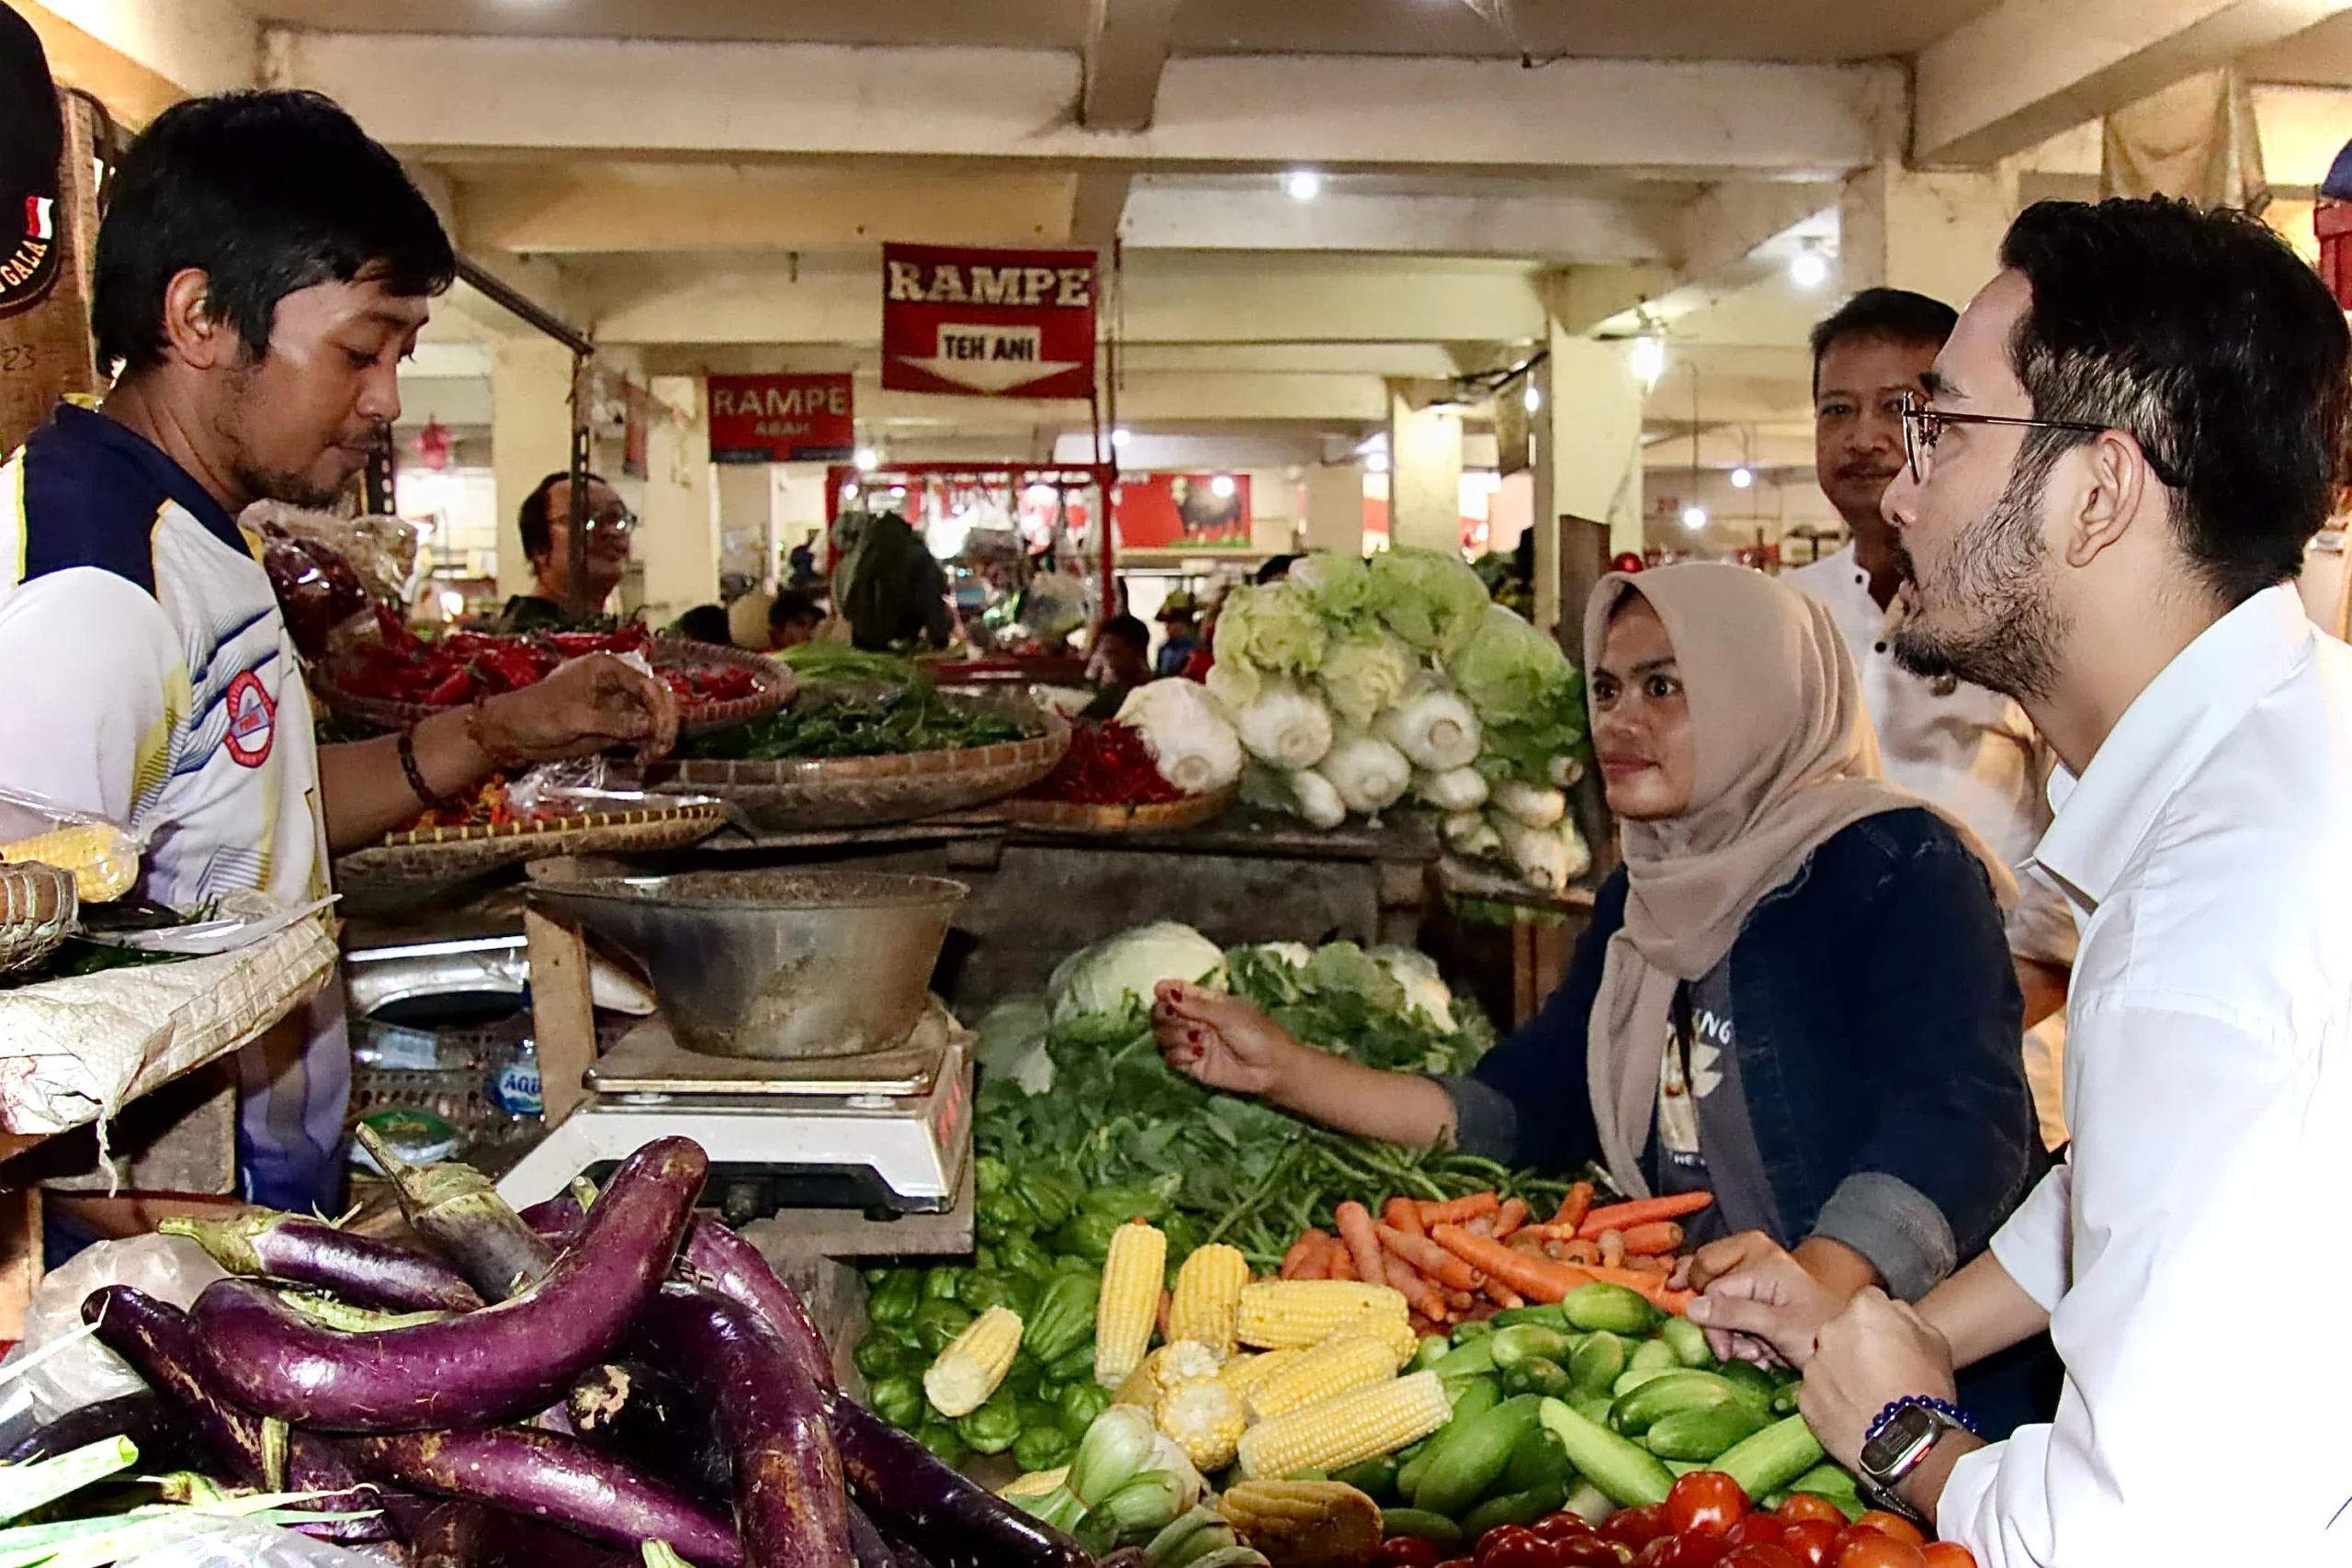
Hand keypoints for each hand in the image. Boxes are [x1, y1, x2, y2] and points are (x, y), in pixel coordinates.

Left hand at [473, 654, 678, 764]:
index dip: (660, 708)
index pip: (648, 684)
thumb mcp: (574, 718)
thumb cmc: (536, 715)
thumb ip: (613, 721)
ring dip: (659, 737)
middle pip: (657, 699)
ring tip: (651, 757)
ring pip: (653, 718)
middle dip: (665, 722)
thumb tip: (650, 726)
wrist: (511, 734)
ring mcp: (617, 707)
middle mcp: (617, 685)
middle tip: (662, 748)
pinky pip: (641, 734)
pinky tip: (643, 759)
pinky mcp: (614, 727)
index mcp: (607, 669)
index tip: (661, 733)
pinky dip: (647, 746)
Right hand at [1151, 980, 1310, 1096]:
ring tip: (1196, 1040)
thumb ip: (1195, 1006)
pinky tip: (1197, 1054)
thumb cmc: (1256, 1034)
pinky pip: (1171, 1057)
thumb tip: (1164, 992)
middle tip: (1177, 1017)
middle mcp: (1195, 1021)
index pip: (1178, 991)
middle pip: (1163, 1013)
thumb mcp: (1227, 1014)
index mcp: (1206, 1002)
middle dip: (1165, 1015)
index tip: (1160, 992)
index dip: (1165, 990)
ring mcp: (1192, 1043)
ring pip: (1163, 1036)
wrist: (1270, 1069)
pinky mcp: (1192, 1065)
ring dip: (1174, 1035)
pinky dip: (1179, 1054)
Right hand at [1682, 1234, 1843, 1368]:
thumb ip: (1734, 1314)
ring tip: (1753, 1351)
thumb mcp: (1778, 1327)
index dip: (1713, 1324)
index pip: (1712, 1289)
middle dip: (1716, 1319)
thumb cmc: (1821, 1332)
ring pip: (1716, 1293)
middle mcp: (1754, 1256)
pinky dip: (1738, 1329)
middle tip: (1731, 1346)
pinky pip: (1731, 1302)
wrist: (1852, 1344)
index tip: (1725, 1352)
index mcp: (1761, 1260)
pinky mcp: (1760, 1289)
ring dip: (1728, 1328)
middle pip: (1706, 1278)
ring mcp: (1757, 1271)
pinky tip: (1756, 1347)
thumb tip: (1691, 1307)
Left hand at [1798, 1287, 1958, 1471]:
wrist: (1910, 1443)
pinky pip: (1817, 1391)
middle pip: (1840, 1330)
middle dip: (1854, 1345)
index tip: (1888, 1341)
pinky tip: (1852, 1414)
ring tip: (1866, 1398)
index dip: (1879, 1322)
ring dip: (1840, 1373)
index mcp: (1864, 1311)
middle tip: (1877, 1371)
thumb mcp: (1935, 1340)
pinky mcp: (1804, 1398)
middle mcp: (1830, 1331)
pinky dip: (1830, 1399)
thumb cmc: (1927, 1390)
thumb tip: (1891, 1311)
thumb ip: (1906, 1316)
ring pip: (1825, 1361)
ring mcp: (1813, 1366)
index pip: (1867, 1302)